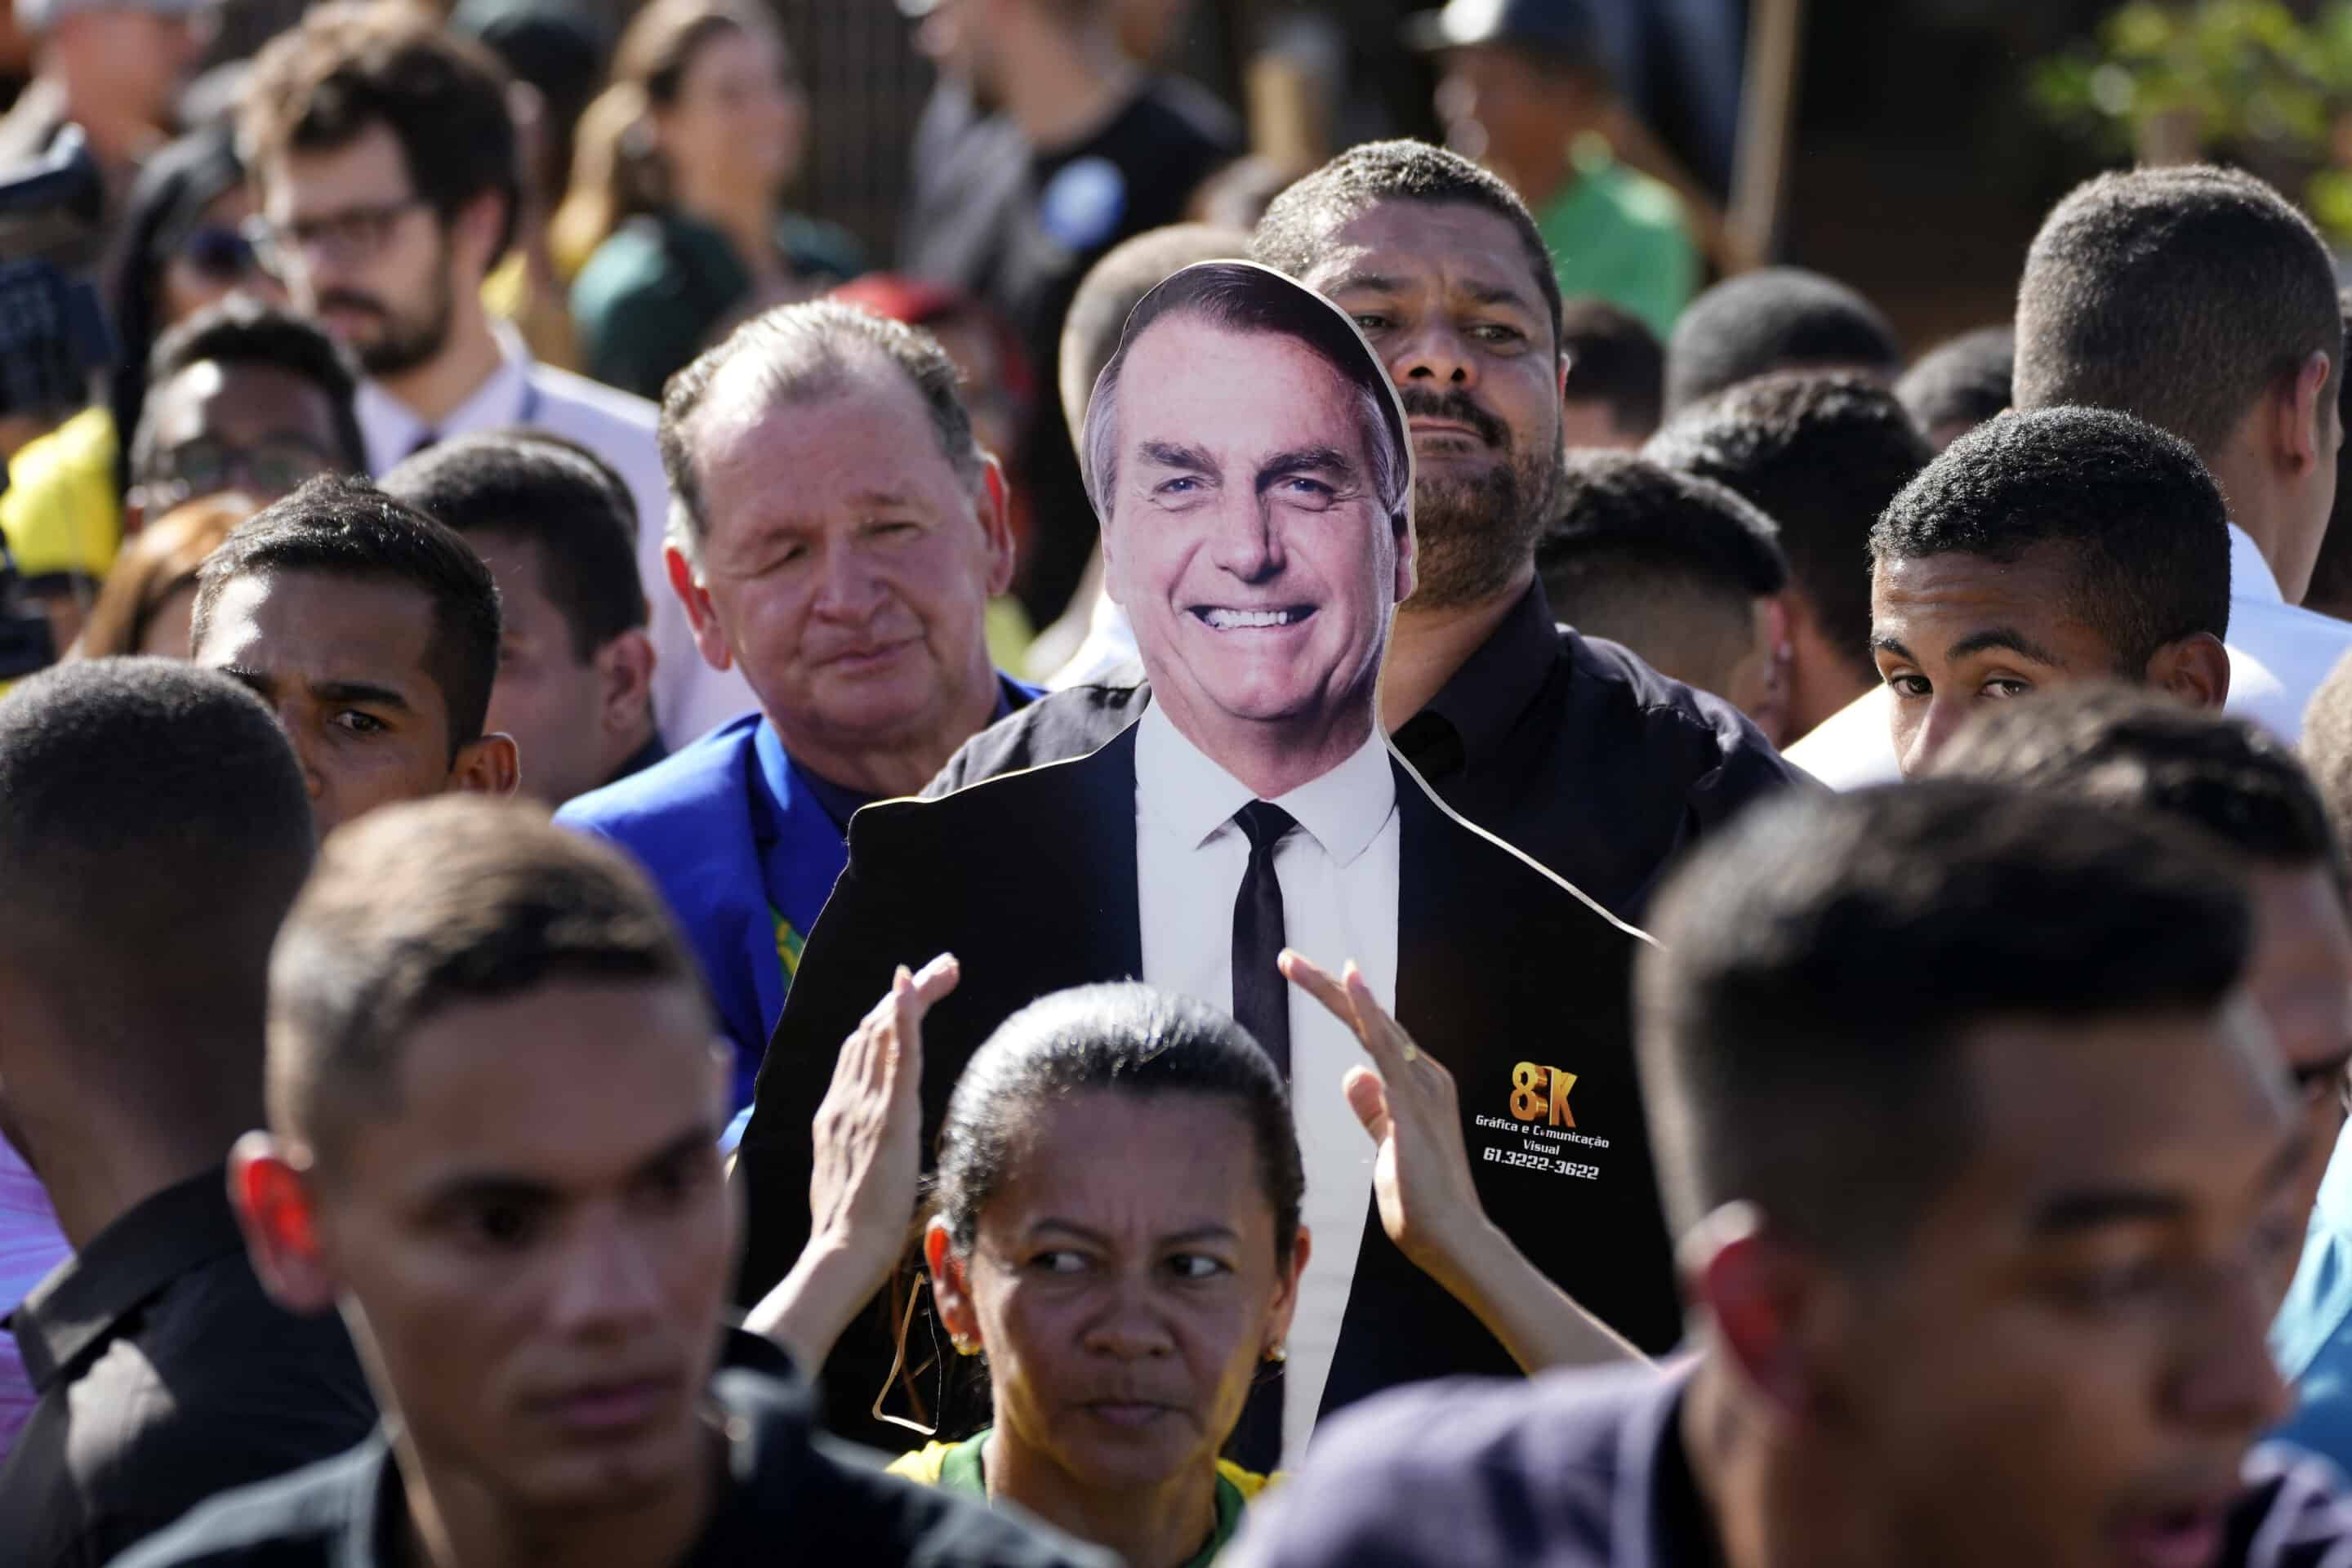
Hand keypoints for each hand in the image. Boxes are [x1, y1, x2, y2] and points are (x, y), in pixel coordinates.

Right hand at [749, 953, 959, 1357]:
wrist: (843, 1252)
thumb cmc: (852, 1230)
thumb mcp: (856, 1175)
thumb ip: (865, 1148)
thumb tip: (883, 1143)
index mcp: (837, 1113)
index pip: (861, 1048)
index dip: (887, 1015)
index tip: (912, 991)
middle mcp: (845, 1099)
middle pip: (874, 1028)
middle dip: (909, 993)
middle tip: (943, 966)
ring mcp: (863, 1105)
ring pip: (886, 1032)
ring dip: (916, 993)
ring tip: (945, 967)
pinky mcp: (886, 1116)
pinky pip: (896, 1057)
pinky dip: (904, 1017)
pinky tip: (912, 987)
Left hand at [1280, 949, 1487, 1291]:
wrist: (1454, 1241)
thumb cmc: (1422, 1206)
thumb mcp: (1388, 1150)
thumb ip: (1373, 1112)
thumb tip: (1351, 1074)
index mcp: (1418, 1086)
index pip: (1374, 1035)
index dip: (1342, 1003)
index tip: (1308, 976)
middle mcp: (1425, 1077)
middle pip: (1370, 1021)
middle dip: (1327, 987)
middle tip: (1287, 959)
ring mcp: (1421, 1087)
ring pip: (1373, 1025)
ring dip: (1334, 990)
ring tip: (1294, 964)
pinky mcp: (1412, 1104)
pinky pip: (1388, 1048)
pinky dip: (1368, 1013)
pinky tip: (1351, 983)